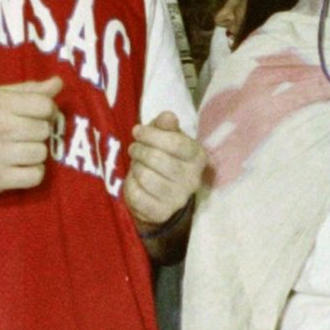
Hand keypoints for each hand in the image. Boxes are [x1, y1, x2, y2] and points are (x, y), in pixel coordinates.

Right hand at [0, 77, 62, 192]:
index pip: (45, 105)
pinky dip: (33, 172)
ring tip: (19, 147)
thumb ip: (27, 89)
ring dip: (35, 151)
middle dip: (38, 130)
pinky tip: (20, 164)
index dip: (46, 109)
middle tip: (23, 131)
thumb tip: (58, 82)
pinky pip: (35, 176)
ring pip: (41, 153)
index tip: (37, 113)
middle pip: (44, 129)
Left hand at [124, 111, 206, 231]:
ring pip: (145, 177)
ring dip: (136, 167)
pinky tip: (135, 181)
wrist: (163, 193)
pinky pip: (137, 195)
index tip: (137, 131)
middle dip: (139, 150)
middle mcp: (193, 179)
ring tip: (137, 164)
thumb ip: (166, 125)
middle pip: (157, 159)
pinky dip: (130, 185)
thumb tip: (167, 116)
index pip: (176, 143)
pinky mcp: (162, 213)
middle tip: (134, 148)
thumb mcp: (167, 137)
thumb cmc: (165, 156)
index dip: (152, 135)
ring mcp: (178, 199)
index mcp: (198, 157)